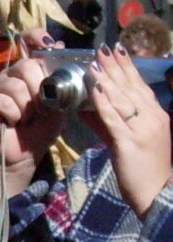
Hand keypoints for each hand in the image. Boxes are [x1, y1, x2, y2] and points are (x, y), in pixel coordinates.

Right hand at [0, 48, 65, 204]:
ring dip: (27, 107)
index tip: (46, 43)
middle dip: (39, 87)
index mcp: (30, 70)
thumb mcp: (61, 102)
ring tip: (27, 118)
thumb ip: (62, 80)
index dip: (36, 37)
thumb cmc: (42, 128)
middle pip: (26, 65)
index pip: (28, 41)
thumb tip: (61, 50)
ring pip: (16, 86)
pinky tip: (13, 123)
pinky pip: (3, 102)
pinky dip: (14, 115)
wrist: (25, 154)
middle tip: (41, 107)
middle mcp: (11, 74)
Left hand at [84, 43, 172, 216]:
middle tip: (105, 48)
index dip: (127, 69)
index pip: (139, 87)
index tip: (118, 51)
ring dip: (109, 78)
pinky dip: (104, 102)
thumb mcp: (125, 141)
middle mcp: (152, 118)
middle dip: (117, 66)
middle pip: (132, 87)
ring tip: (97, 61)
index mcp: (154, 116)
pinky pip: (114, 118)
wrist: (157, 193)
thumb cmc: (143, 169)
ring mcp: (142, 129)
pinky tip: (95, 89)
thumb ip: (106, 124)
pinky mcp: (130, 142)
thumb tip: (85, 109)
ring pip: (124, 99)